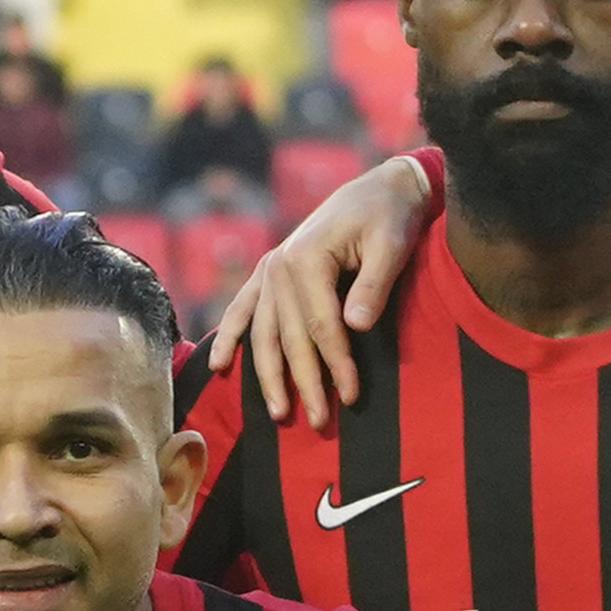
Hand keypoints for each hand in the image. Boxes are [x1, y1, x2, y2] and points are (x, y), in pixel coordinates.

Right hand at [226, 154, 439, 421]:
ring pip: (264, 333)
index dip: (336, 364)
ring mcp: (270, 270)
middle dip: (304, 383)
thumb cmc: (390, 216)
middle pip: (290, 337)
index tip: (351, 397)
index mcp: (306, 258)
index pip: (321, 326)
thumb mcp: (392, 244)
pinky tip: (219, 366)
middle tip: (317, 423)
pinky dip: (228, 337)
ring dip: (268, 375)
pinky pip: (242, 309)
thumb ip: (373, 285)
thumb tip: (354, 327)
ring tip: (278, 413)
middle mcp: (279, 266)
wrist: (378, 188)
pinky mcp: (270, 272)